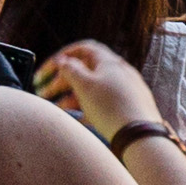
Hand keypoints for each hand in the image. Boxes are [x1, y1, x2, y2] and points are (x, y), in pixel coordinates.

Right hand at [38, 41, 166, 138]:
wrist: (140, 136)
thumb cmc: (112, 108)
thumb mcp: (84, 85)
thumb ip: (70, 69)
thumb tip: (63, 61)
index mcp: (109, 62)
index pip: (84, 48)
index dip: (64, 55)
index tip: (50, 67)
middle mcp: (119, 73)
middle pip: (86, 71)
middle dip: (62, 81)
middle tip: (45, 92)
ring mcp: (126, 91)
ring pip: (93, 89)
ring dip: (72, 96)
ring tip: (57, 109)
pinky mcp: (129, 108)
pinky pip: (103, 104)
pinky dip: (87, 108)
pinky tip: (77, 120)